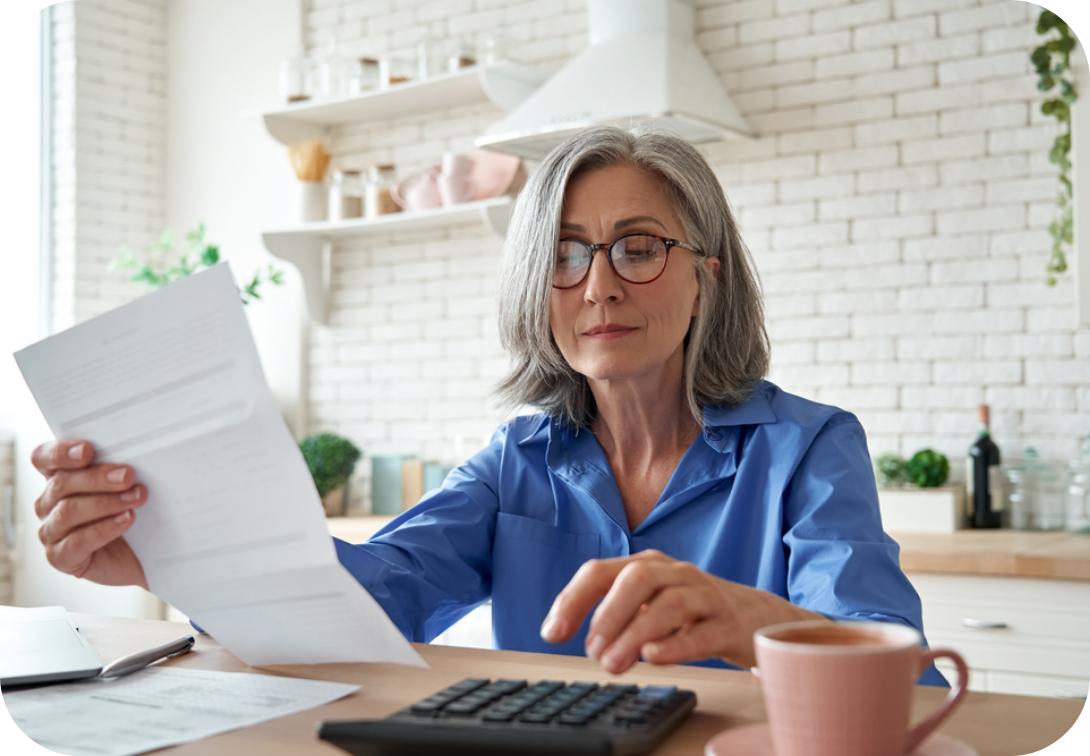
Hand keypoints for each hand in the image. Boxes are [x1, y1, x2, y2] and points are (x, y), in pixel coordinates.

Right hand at [32, 439, 148, 589]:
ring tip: (136, 498)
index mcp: (58, 478)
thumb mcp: (124, 487)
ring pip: (68, 511)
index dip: (60, 452)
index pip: (43, 458)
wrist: (139, 555)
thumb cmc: (128, 513)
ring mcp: (50, 532)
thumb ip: (118, 469)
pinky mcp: (60, 557)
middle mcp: (48, 504)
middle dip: (98, 478)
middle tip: (128, 476)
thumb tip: (133, 455)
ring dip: (106, 503)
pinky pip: (76, 542)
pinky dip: (104, 529)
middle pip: (61, 483)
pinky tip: (126, 520)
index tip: (87, 451)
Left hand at [539, 550, 825, 673]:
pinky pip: (704, 631)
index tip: (552, 633)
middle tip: (591, 651)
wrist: (759, 617)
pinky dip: (676, 644)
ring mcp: (706, 596)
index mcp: (649, 566)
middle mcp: (676, 573)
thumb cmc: (694, 611)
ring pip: (670, 603)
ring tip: (614, 663)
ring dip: (636, 633)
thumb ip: (613, 614)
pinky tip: (654, 656)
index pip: (601, 571)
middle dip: (608, 613)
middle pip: (637, 578)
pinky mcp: (730, 624)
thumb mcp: (650, 604)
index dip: (572, 600)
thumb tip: (573, 635)